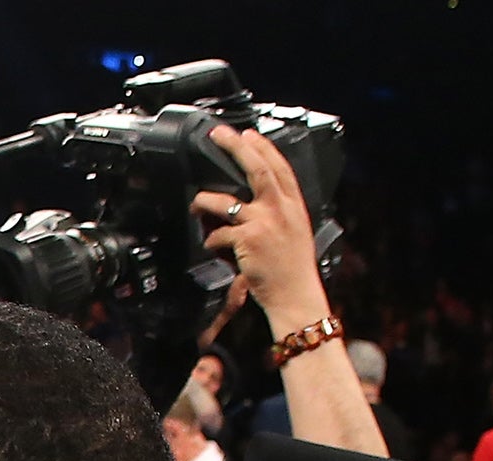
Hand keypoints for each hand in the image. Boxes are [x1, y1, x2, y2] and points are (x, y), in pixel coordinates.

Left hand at [193, 126, 329, 337]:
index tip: (247, 134)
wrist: (295, 294)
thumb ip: (279, 212)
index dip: (262, 147)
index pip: (279, 166)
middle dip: (235, 147)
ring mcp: (264, 222)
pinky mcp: (248, 239)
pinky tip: (213, 247)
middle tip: (219, 135)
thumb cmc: (292, 268)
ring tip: (197, 204)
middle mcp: (280, 208)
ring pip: (225, 201)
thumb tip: (253, 202)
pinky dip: (211, 240)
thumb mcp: (295, 231)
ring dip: (205, 201)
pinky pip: (218, 234)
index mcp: (294, 205)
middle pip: (256, 168)